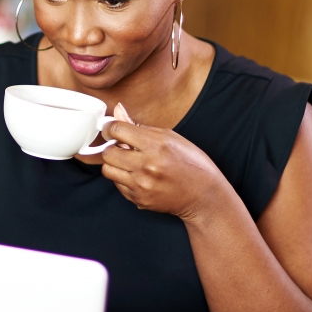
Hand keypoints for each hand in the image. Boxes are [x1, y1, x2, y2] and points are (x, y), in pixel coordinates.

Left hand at [100, 103, 233, 219]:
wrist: (204, 196)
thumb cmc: (191, 163)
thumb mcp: (171, 138)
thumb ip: (141, 127)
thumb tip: (117, 112)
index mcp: (156, 145)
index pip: (118, 130)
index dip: (110, 128)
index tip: (111, 129)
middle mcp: (147, 166)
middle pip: (108, 153)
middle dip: (111, 147)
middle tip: (120, 147)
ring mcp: (142, 185)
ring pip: (108, 170)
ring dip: (114, 164)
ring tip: (128, 162)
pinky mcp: (139, 199)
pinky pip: (117, 185)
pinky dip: (123, 179)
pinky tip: (138, 176)